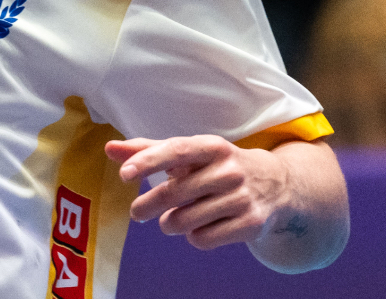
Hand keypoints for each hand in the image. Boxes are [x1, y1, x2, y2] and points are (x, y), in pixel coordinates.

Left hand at [105, 135, 292, 250]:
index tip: (124, 173)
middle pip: (174, 193)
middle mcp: (229, 170)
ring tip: (172, 218)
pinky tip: (199, 226)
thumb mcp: (190, 154)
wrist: (276, 184)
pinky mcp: (249, 224)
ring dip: (169, 223)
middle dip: (147, 206)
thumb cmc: (218, 166)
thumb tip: (109, 148)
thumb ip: (150, 150)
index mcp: (212, 146)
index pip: (177, 150)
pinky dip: (193, 237)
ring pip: (185, 221)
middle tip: (137, 212)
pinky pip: (203, 239)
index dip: (149, 161)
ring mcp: (241, 197)